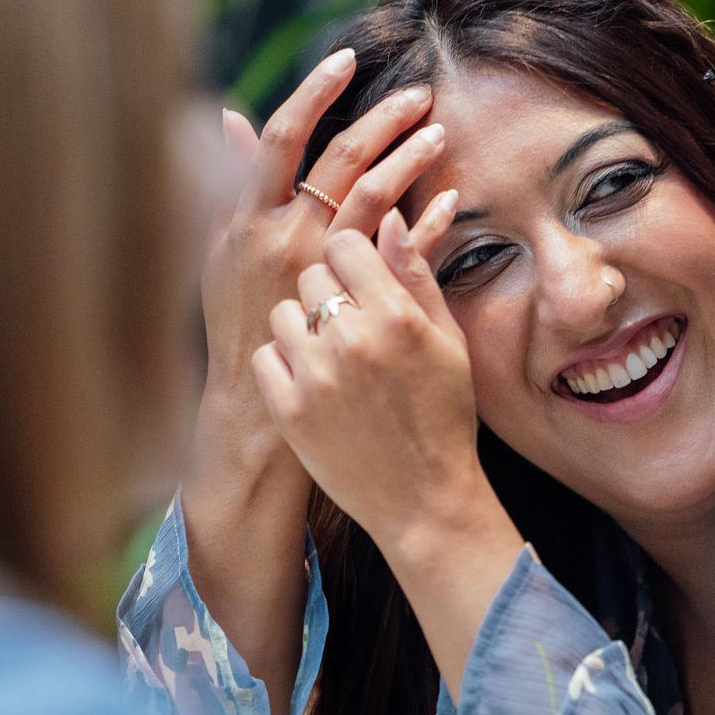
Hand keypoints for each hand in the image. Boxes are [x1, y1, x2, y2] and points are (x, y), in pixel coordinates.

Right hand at [186, 50, 441, 501]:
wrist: (254, 411)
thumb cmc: (235, 323)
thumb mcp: (219, 251)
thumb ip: (230, 184)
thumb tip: (229, 116)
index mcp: (247, 218)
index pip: (282, 138)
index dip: (315, 92)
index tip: (348, 59)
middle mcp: (284, 238)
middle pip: (340, 159)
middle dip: (383, 120)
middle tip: (420, 94)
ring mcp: (324, 273)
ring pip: (375, 198)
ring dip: (410, 161)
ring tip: (440, 134)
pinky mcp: (357, 305)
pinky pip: (402, 254)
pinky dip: (427, 222)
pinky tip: (453, 200)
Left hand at [253, 204, 481, 546]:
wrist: (424, 498)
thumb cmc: (442, 415)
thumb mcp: (447, 340)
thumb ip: (414, 275)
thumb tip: (388, 216)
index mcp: (396, 315)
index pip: (345, 242)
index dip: (350, 255)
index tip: (358, 276)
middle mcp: (353, 339)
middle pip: (312, 274)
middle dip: (328, 289)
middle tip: (348, 323)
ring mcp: (317, 375)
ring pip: (284, 313)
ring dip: (302, 326)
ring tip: (329, 355)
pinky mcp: (289, 410)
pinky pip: (267, 356)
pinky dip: (284, 365)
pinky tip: (312, 383)